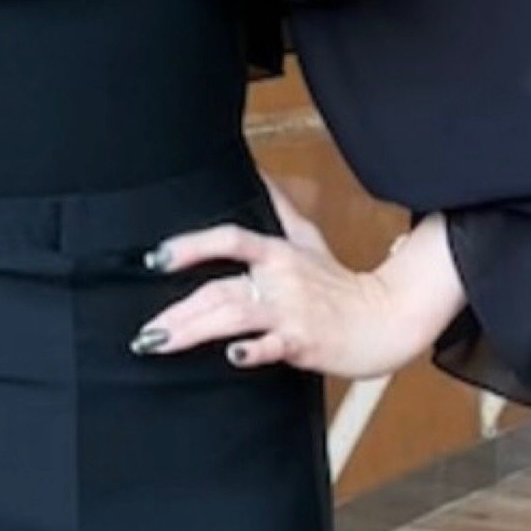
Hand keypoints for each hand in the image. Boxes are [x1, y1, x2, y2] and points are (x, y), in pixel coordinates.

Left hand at [130, 170, 464, 381]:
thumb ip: (281, 208)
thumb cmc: (342, 283)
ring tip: (159, 343)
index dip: (192, 245)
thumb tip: (260, 173)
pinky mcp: (305, 342)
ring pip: (235, 315)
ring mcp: (292, 311)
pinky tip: (233, 356)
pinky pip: (275, 346)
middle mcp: (280, 278)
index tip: (155, 258)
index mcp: (278, 253)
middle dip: (178, 311)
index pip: (230, 239)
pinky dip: (254, 350)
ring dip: (194, 330)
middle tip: (143, 333)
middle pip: (220, 288)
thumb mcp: (310, 239)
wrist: (387, 319)